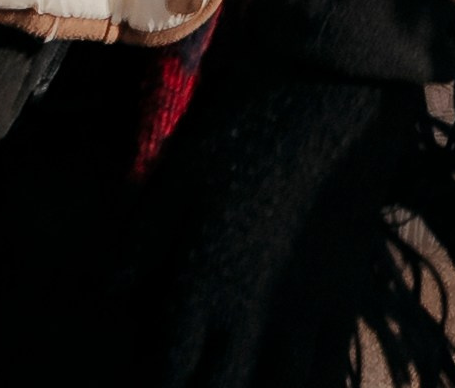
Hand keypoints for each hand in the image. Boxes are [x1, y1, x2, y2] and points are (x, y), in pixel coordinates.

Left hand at [124, 0, 454, 387]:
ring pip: (282, 383)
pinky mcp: (346, 291)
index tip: (159, 364)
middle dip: (211, 382)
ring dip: (262, 379)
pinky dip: (310, 372)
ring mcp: (304, 309)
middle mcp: (250, 315)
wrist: (332, 95)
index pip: (170, 370)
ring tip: (251, 367)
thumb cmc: (245, 128)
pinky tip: (300, 364)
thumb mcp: (177, 178)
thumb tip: (108, 293)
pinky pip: (330, 361)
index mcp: (201, 289)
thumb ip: (139, 245)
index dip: (161, 374)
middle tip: (203, 366)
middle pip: (224, 385)